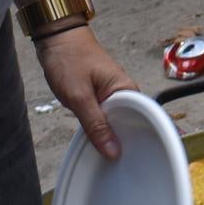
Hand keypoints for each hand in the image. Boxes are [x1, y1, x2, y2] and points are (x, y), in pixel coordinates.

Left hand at [33, 27, 136, 160]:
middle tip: (127, 166)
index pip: (146, 119)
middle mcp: (125, 93)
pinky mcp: (101, 97)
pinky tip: (101, 143)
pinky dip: (104, 129)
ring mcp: (113, 95)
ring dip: (115, 137)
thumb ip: (96, 125)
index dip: (146, 139)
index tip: (146, 159)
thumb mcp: (79, 96)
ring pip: (118, 123)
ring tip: (115, 160)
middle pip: (133, 124)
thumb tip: (113, 151)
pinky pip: (108, 118)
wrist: (56, 37)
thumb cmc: (69, 59)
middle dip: (129, 143)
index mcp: (128, 90)